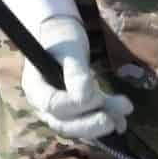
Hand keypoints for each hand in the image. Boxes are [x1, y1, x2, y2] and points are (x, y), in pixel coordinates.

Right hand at [21, 16, 133, 140]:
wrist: (62, 33)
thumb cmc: (62, 36)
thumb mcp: (69, 49)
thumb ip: (75, 73)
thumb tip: (85, 98)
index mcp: (35, 86)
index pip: (52, 105)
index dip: (75, 107)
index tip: (98, 98)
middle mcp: (42, 103)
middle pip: (62, 123)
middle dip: (88, 125)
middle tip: (111, 122)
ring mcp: (57, 109)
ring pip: (76, 126)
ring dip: (99, 124)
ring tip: (122, 121)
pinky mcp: (72, 110)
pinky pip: (86, 120)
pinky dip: (103, 120)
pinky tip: (121, 122)